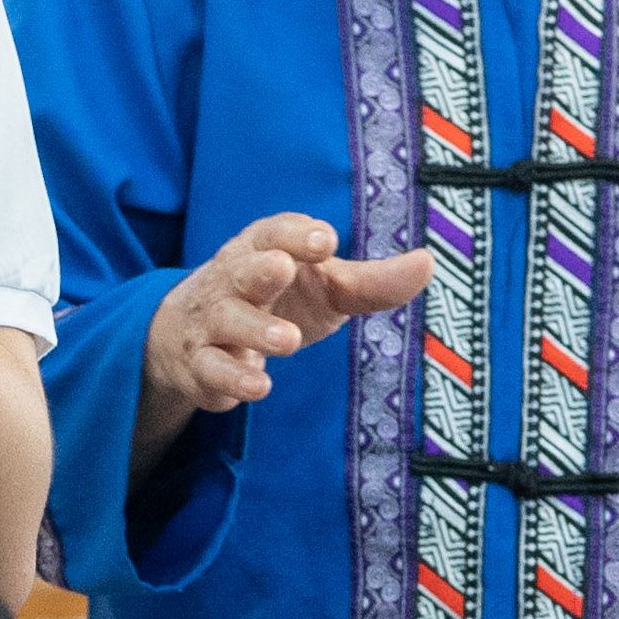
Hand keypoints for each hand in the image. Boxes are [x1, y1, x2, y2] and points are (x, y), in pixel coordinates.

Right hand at [136, 214, 431, 469]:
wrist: (190, 336)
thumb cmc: (274, 300)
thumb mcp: (325, 289)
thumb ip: (372, 282)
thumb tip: (427, 262)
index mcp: (263, 250)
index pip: (273, 232)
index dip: (296, 233)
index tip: (325, 240)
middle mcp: (232, 280)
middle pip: (241, 268)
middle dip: (261, 268)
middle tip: (283, 268)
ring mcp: (212, 322)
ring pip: (226, 320)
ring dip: (256, 329)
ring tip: (289, 340)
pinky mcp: (200, 363)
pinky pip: (211, 369)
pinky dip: (233, 378)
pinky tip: (259, 385)